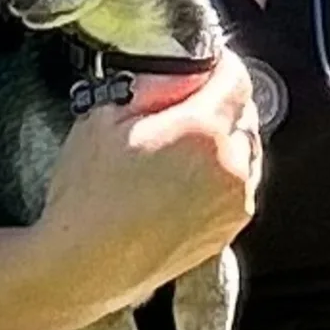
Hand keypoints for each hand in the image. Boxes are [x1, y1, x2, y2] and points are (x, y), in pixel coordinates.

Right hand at [38, 50, 261, 310]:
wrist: (83, 266)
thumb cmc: (88, 195)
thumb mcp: (105, 115)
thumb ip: (154, 84)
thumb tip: (183, 71)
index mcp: (202, 132)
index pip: (237, 78)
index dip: (219, 64)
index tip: (204, 63)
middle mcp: (229, 167)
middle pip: (245, 112)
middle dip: (221, 100)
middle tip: (185, 103)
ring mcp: (232, 203)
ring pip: (246, 149)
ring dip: (226, 137)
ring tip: (184, 143)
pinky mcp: (227, 231)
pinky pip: (239, 185)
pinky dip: (224, 172)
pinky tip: (187, 176)